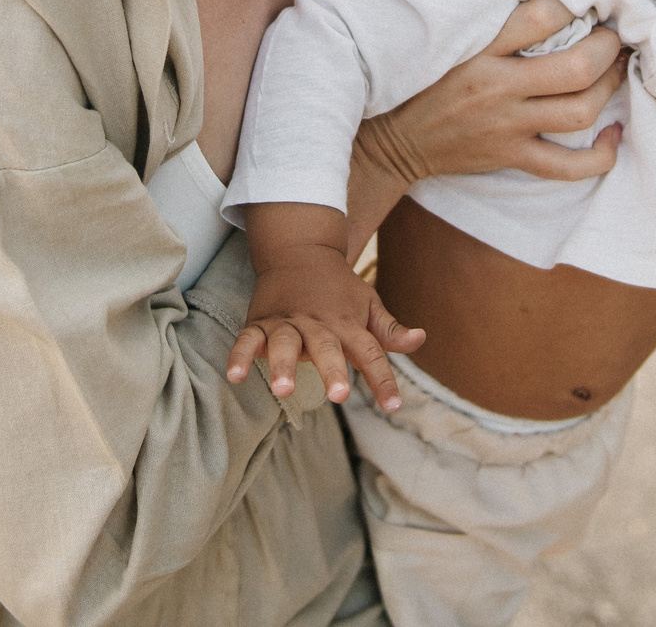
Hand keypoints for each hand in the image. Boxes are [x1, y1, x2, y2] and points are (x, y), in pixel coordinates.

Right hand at [227, 245, 424, 408]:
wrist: (299, 249)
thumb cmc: (339, 288)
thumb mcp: (368, 304)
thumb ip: (389, 329)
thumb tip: (420, 339)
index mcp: (347, 323)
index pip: (371, 352)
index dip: (383, 379)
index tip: (393, 405)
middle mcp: (318, 323)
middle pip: (326, 347)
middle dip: (332, 370)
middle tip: (338, 394)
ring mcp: (287, 322)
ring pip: (285, 343)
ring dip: (283, 364)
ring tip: (283, 389)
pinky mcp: (261, 322)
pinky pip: (248, 339)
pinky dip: (240, 356)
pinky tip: (235, 376)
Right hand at [357, 0, 626, 188]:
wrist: (394, 139)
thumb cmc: (425, 79)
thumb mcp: (449, 37)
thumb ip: (492, 17)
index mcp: (480, 48)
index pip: (541, 16)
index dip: (575, 2)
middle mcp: (498, 86)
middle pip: (576, 67)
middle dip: (608, 48)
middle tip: (615, 35)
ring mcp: (507, 126)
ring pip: (580, 111)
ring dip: (610, 88)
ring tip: (617, 70)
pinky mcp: (511, 157)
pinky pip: (567, 167)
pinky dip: (600, 156)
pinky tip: (614, 135)